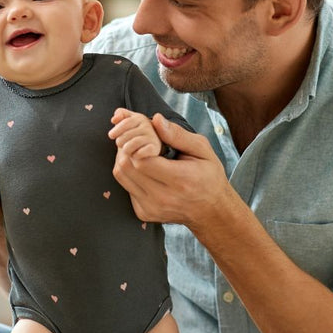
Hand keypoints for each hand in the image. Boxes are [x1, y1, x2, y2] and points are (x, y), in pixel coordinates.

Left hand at [108, 108, 161, 158]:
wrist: (151, 144)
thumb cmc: (135, 132)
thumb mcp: (129, 120)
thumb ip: (121, 114)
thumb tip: (114, 119)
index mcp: (140, 118)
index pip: (126, 122)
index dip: (117, 129)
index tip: (111, 135)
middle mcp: (148, 126)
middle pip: (126, 135)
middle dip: (120, 141)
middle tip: (121, 144)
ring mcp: (152, 137)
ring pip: (132, 145)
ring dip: (126, 149)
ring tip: (127, 150)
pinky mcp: (154, 148)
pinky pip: (139, 153)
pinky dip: (135, 155)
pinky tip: (135, 155)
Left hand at [111, 114, 235, 228]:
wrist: (211, 211)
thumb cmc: (209, 177)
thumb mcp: (202, 150)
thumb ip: (178, 135)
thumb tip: (156, 119)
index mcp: (180, 180)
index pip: (142, 159)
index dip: (138, 142)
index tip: (145, 135)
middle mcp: (162, 197)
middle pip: (127, 166)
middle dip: (127, 147)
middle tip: (137, 138)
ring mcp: (151, 207)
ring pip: (121, 175)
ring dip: (125, 158)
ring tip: (139, 150)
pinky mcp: (143, 213)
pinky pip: (125, 187)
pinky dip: (130, 174)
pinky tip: (143, 169)